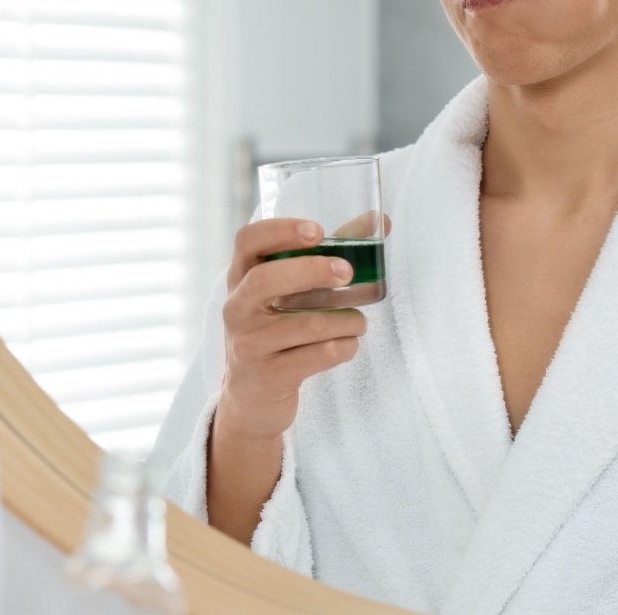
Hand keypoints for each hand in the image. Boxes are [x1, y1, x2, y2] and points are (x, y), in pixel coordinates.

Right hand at [214, 218, 372, 440]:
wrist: (250, 398)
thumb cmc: (276, 330)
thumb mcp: (286, 292)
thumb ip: (327, 254)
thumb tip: (380, 220)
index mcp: (240, 277)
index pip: (247, 241)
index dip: (280, 230)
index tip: (317, 231)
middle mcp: (237, 308)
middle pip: (267, 279)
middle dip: (313, 271)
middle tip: (348, 272)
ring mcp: (248, 343)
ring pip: (306, 324)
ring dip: (346, 321)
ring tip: (359, 322)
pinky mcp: (268, 375)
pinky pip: (317, 356)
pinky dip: (344, 348)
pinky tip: (348, 345)